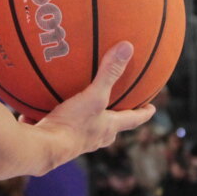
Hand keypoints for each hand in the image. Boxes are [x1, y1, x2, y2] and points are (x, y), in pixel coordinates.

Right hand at [28, 41, 155, 167]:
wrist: (43, 148)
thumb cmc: (73, 124)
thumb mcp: (94, 96)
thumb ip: (109, 72)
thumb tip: (127, 47)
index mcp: (108, 128)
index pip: (132, 120)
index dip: (143, 113)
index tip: (152, 108)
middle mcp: (95, 137)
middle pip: (111, 128)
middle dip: (116, 119)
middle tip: (119, 109)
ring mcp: (76, 142)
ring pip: (87, 129)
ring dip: (88, 119)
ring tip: (83, 106)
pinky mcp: (56, 140)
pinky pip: (60, 127)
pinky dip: (58, 118)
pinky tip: (45, 108)